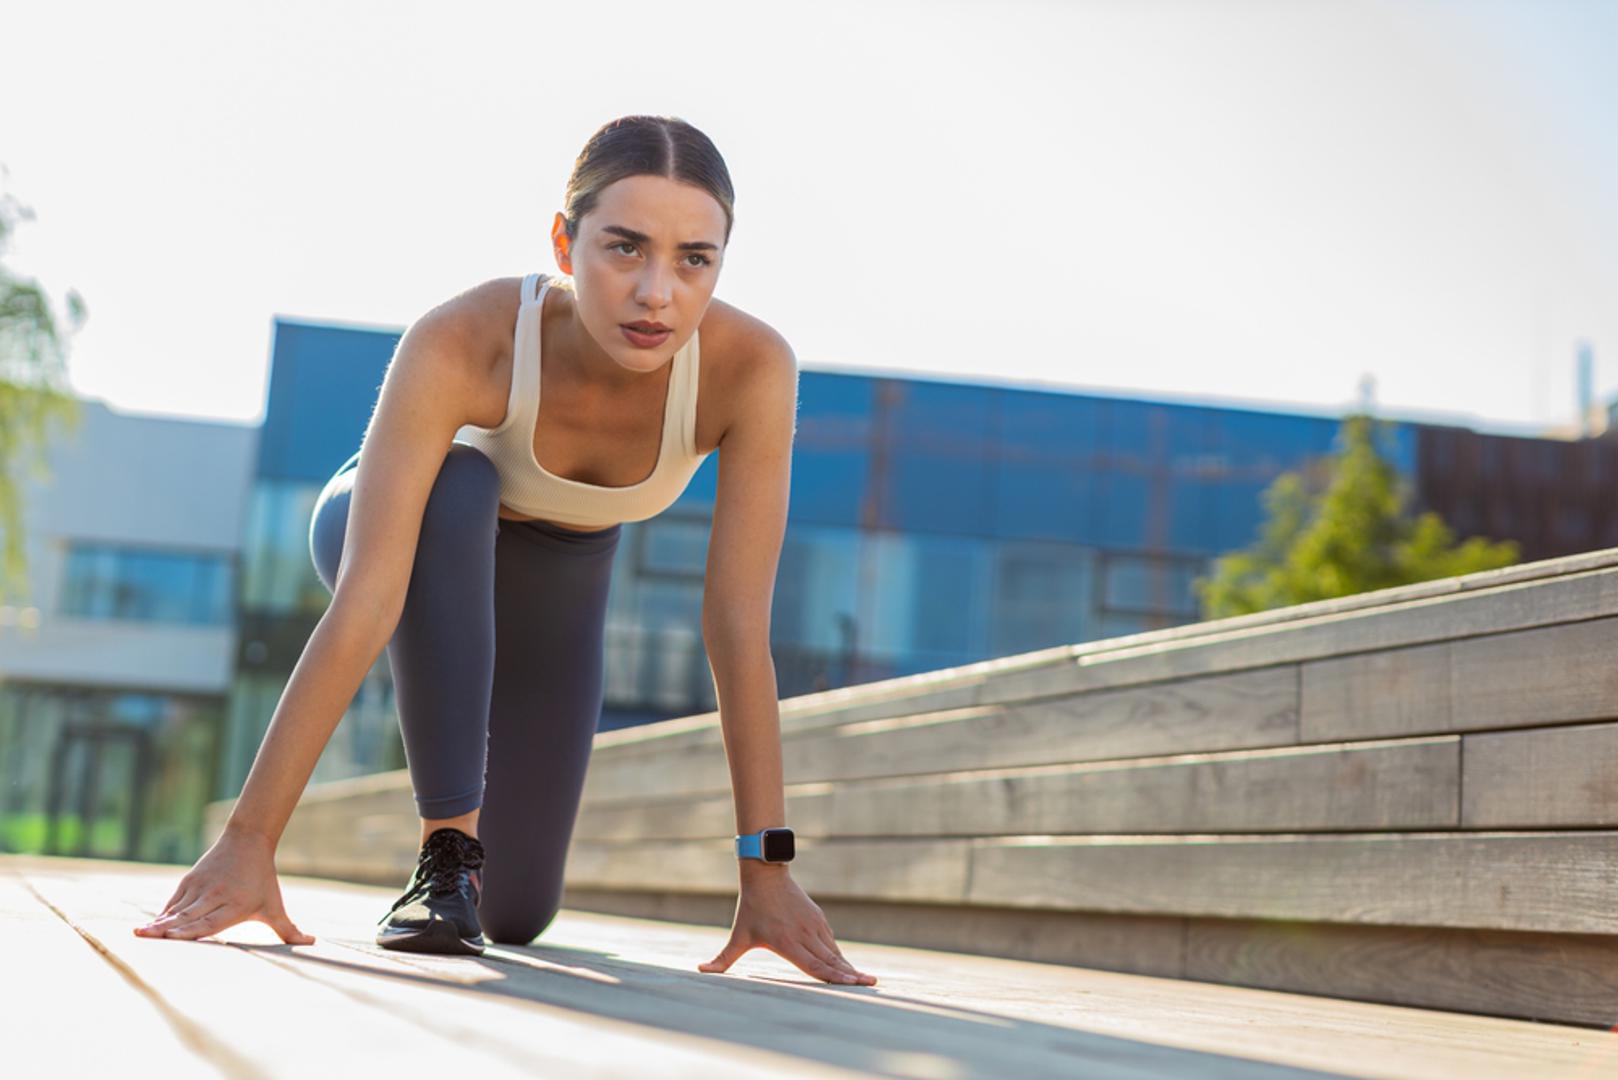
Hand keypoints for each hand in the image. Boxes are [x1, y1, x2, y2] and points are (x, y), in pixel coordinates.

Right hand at [133, 828, 314, 944]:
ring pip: (176, 908)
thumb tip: (313, 944)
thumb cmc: (263, 879)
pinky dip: (161, 913)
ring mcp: (200, 887)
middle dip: (166, 929)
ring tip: (138, 933)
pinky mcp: (189, 880)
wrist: (248, 840)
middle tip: (144, 938)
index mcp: (234, 906)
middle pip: (188, 916)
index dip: (189, 930)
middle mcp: (214, 896)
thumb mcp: (275, 905)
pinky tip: (148, 926)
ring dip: (157, 922)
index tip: (170, 937)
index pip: (209, 921)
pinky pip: (173, 901)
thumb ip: (288, 930)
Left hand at [697, 867, 875, 984]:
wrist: (765, 875)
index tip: (853, 984)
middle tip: (871, 984)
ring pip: (834, 951)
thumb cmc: (751, 908)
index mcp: (788, 943)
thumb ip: (722, 959)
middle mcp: (805, 935)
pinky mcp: (818, 919)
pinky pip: (831, 941)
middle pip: (831, 960)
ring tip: (866, 979)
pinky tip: (847, 965)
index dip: (834, 977)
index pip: (815, 965)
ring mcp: (814, 925)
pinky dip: (840, 955)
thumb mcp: (738, 936)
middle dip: (851, 975)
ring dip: (848, 966)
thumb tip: (700, 972)